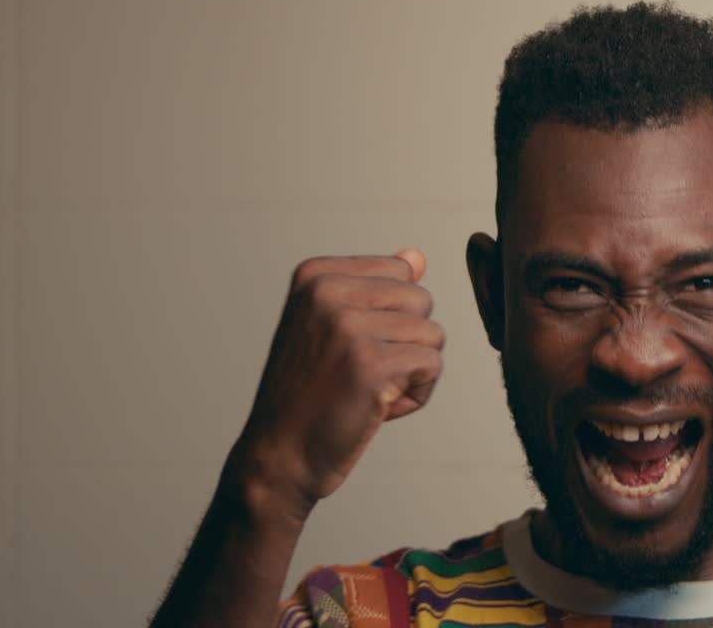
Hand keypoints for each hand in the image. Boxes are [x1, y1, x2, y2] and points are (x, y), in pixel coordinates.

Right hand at [230, 248, 443, 520]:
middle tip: (361, 373)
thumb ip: (374, 289)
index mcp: (316, 275)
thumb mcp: (332, 327)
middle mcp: (328, 292)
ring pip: (433, 334)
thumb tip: (416, 255)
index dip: (390, 317)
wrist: (279, 456)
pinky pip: (432, 367)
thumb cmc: (310, 394)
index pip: (401, 271)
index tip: (350, 346)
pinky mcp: (373, 365)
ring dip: (412, 372)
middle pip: (421, 300)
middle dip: (407, 342)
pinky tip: (378, 408)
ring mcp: (349, 327)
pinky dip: (416, 395)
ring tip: (368, 391)